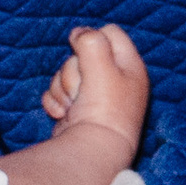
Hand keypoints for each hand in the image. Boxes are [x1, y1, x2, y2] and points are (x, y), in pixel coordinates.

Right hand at [39, 22, 149, 160]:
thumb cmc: (104, 109)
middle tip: (82, 89)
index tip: (86, 52)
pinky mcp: (77, 110)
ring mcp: (95, 96)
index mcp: (129, 67)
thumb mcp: (101, 66)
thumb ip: (90, 40)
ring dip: (62, 87)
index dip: (93, 37)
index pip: (110, 32)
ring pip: (66, 73)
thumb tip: (79, 34)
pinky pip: (57, 92)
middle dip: (73, 70)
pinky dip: (55, 101)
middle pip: (81, 54)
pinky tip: (62, 114)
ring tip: (73, 106)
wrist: (92, 151)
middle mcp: (115, 80)